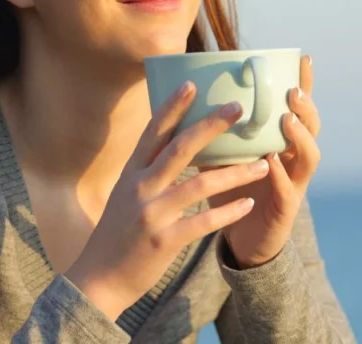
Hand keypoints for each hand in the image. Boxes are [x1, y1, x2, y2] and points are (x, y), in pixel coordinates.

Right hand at [64, 81, 270, 320]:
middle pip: (180, 149)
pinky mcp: (164, 241)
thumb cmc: (116, 234)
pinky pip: (204, 222)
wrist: (98, 279)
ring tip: (263, 163)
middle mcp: (140, 188)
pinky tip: (248, 203)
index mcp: (131, 174)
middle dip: (211, 126)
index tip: (191, 83)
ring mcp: (152, 214)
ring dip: (235, 172)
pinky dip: (228, 212)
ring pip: (201, 185)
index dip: (172, 107)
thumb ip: (146, 171)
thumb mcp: (124, 196)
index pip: (153, 133)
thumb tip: (170, 143)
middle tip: (238, 108)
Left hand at [205, 55, 320, 268]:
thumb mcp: (222, 155)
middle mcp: (292, 160)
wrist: (238, 240)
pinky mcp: (285, 211)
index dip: (303, 84)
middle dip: (305, 108)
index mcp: (279, 142)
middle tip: (292, 92)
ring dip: (300, 138)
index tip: (302, 59)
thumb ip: (215, 131)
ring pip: (308, 157)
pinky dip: (281, 177)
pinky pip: (288, 192)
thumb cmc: (229, 192)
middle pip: (311, 128)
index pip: (295, 108)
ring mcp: (294, 185)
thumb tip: (186, 96)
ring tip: (286, 121)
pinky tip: (272, 164)